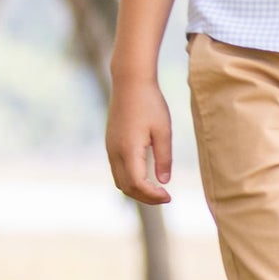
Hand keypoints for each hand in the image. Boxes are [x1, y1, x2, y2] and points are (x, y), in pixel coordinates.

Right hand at [106, 75, 173, 203]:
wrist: (130, 82)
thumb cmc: (150, 103)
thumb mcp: (163, 131)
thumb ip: (164, 158)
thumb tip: (164, 181)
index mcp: (128, 150)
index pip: (137, 184)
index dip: (152, 196)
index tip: (168, 196)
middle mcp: (115, 152)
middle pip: (126, 187)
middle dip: (145, 197)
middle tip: (165, 197)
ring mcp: (110, 148)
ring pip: (119, 180)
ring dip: (136, 189)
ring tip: (156, 190)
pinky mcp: (110, 144)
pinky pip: (117, 169)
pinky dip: (130, 179)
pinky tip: (146, 175)